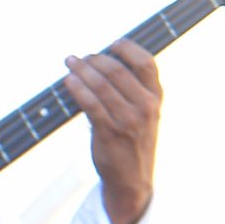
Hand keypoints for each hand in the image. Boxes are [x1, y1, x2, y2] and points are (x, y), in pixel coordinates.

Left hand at [66, 37, 160, 223]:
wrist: (132, 179)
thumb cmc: (133, 142)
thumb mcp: (144, 114)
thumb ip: (134, 90)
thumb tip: (106, 62)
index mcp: (156, 98)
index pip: (147, 63)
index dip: (128, 48)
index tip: (112, 43)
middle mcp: (146, 107)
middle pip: (117, 71)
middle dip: (95, 59)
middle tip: (79, 57)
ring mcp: (128, 120)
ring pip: (101, 85)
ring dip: (81, 70)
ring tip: (69, 62)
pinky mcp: (109, 132)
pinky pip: (90, 103)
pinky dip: (76, 88)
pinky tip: (68, 80)